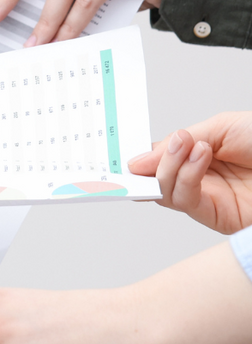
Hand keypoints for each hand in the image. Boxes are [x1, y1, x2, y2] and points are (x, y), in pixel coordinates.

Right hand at [127, 113, 251, 233]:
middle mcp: (203, 179)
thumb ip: (180, 142)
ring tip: (187, 145)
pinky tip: (199, 155)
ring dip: (168, 168)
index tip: (123, 153)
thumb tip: (137, 161)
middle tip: (155, 150)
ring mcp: (209, 199)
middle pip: (154, 180)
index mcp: (201, 156)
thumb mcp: (220, 127)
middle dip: (147, 166)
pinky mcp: (218, 216)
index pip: (159, 161)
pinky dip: (185, 178)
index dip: (140, 159)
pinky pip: (186, 202)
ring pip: (164, 193)